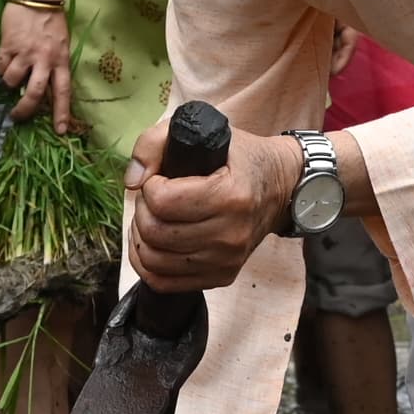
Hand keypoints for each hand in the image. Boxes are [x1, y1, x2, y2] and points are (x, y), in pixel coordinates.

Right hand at [0, 0, 75, 131]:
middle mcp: (45, 60)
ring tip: (11, 74)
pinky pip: (0, 66)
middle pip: (34, 94)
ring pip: (12, 81)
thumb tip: (45, 86)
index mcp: (62, 60)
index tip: (61, 131)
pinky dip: (0, 67)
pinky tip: (4, 59)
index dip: (61, 114)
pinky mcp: (8, 46)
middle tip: (17, 116)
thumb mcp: (62, 44)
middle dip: (24, 110)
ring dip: (9, 82)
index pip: (63, 92)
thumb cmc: (51, 20)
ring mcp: (25, 53)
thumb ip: (55, 64)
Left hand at [126, 118, 293, 294]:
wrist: (280, 189)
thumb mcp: (204, 131)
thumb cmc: (238, 158)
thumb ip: (155, 143)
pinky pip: (163, 282)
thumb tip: (133, 181)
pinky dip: (147, 263)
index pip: (163, 202)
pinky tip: (153, 242)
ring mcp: (228, 260)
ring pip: (153, 261)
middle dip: (142, 210)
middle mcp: (232, 233)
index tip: (160, 179)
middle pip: (155, 233)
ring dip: (141, 237)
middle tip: (152, 197)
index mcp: (231, 195)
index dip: (150, 186)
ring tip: (153, 218)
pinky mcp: (222, 276)